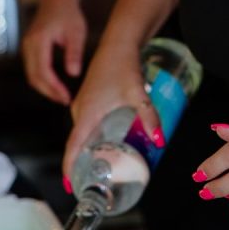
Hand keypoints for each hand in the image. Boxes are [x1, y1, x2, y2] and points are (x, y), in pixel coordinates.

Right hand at [21, 0, 88, 104]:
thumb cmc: (68, 13)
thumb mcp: (76, 32)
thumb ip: (74, 52)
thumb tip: (73, 74)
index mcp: (39, 40)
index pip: (43, 71)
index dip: (54, 87)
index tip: (66, 97)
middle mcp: (28, 44)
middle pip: (33, 77)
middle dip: (48, 92)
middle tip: (65, 101)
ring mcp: (26, 46)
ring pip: (31, 75)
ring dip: (45, 88)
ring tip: (61, 96)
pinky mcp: (29, 47)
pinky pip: (32, 69)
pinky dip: (42, 80)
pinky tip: (55, 85)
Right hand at [61, 43, 162, 182]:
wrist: (118, 44)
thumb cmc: (123, 66)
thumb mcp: (138, 94)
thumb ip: (149, 117)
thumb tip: (159, 140)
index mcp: (86, 113)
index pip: (72, 146)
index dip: (69, 167)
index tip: (71, 185)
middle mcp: (79, 110)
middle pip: (76, 143)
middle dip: (81, 164)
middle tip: (95, 182)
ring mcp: (82, 104)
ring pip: (81, 133)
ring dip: (87, 150)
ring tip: (101, 168)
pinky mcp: (87, 99)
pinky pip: (85, 125)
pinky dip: (90, 138)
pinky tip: (105, 143)